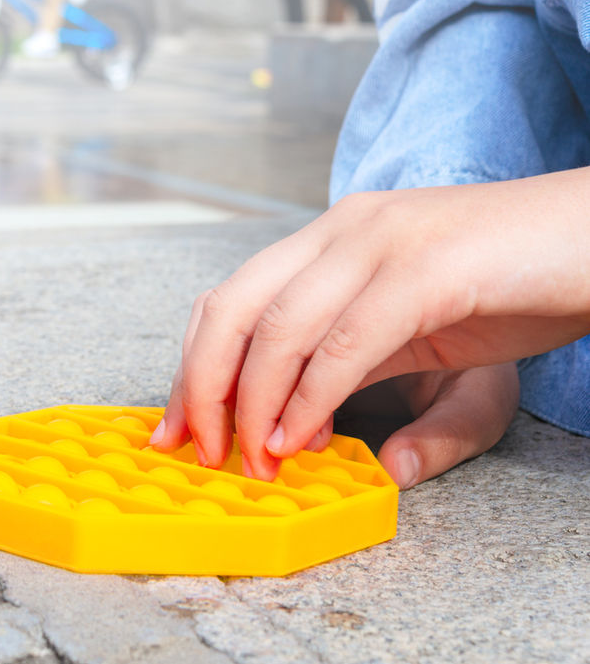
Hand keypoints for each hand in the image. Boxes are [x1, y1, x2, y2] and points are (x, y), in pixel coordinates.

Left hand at [151, 168, 589, 480]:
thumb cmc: (516, 286)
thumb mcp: (431, 352)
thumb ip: (380, 392)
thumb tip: (371, 460)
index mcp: (330, 243)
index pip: (231, 301)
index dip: (193, 367)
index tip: (176, 427)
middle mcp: (341, 233)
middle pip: (232, 309)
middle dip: (200, 386)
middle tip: (199, 451)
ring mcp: (380, 244)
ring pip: (278, 327)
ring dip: (251, 403)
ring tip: (252, 459)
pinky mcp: (424, 268)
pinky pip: (344, 342)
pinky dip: (310, 397)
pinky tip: (299, 437)